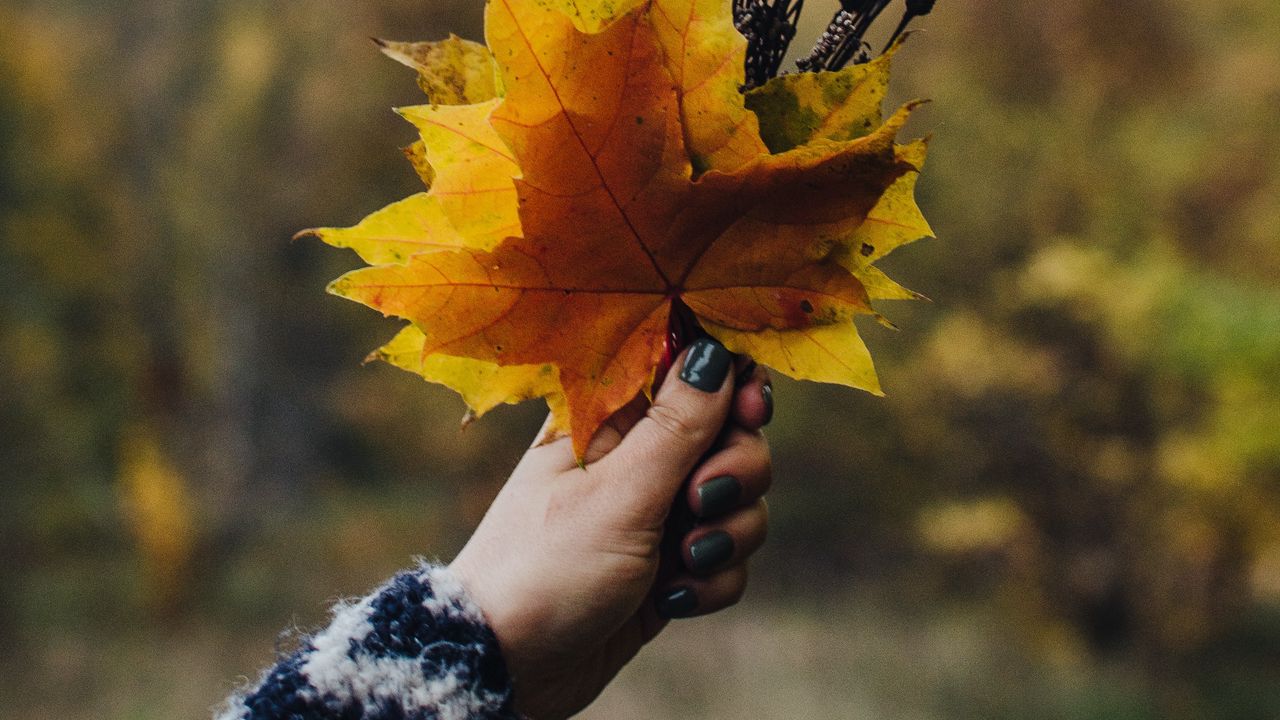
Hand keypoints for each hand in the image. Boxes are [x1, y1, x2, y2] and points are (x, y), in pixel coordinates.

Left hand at [450, 337, 773, 718]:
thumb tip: (715, 351)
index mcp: (610, 418)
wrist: (510, 667)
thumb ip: (677, 426)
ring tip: (682, 562)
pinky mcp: (668, 564)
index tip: (750, 409)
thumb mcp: (618, 493)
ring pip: (737, 500)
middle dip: (736, 472)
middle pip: (730, 435)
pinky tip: (671, 600)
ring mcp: (654, 512)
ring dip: (727, 533)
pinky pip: (725, 556)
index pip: (689, 372)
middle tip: (701, 502)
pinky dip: (711, 579)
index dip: (731, 385)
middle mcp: (636, 458)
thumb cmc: (547, 567)